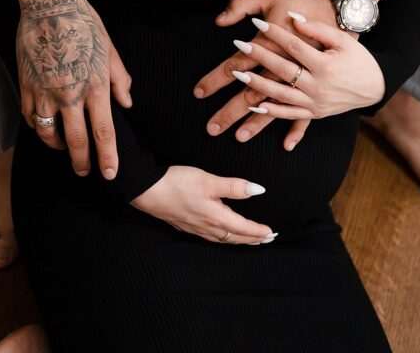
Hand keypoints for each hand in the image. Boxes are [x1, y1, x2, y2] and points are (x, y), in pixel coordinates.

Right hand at [17, 0, 132, 179]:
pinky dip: (37, 127)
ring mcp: (44, 91)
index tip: (110, 174)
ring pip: (48, 134)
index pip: (103, 132)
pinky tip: (44, 126)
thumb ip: (120, 79)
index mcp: (95, 84)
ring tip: (65, 148)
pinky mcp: (26, 85)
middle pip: (75, 141)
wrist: (50, 4)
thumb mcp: (110, 49)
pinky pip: (29, 117)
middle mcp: (69, 93)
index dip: (107, 157)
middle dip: (82, 162)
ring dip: (58, 146)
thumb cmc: (84, 23)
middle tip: (85, 173)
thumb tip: (127, 103)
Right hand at [130, 166, 275, 244]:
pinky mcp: (186, 225)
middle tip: (267, 239)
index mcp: (216, 217)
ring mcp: (196, 228)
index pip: (243, 228)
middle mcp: (207, 227)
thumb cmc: (178, 183)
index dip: (258, 231)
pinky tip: (221, 234)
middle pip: (235, 237)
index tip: (271, 233)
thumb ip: (233, 186)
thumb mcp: (208, 180)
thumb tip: (259, 190)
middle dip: (252, 239)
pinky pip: (211, 237)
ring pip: (223, 239)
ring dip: (239, 240)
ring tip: (249, 240)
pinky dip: (224, 238)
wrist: (148, 191)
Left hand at [223, 14, 385, 121]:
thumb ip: (317, 29)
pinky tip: (254, 107)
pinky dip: (272, 112)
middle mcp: (319, 86)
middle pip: (283, 70)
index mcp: (326, 65)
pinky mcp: (315, 114)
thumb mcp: (343, 39)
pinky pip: (290, 115)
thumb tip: (293, 18)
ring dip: (258, 86)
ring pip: (281, 95)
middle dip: (260, 57)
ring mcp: (316, 103)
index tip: (256, 23)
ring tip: (238, 75)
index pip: (294, 47)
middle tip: (239, 45)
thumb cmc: (358, 58)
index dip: (275, 33)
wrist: (374, 87)